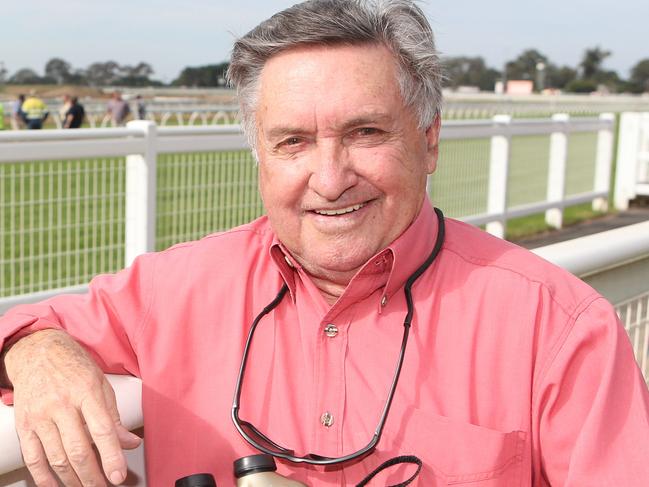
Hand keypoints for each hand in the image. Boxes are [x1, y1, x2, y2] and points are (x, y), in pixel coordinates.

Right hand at [3, 329, 140, 485]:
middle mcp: (61, 404)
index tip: (118, 475)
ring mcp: (40, 415)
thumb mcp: (101, 384)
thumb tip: (130, 442)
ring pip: (56, 458)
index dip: (112, 456)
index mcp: (85, 391)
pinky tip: (56, 485)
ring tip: (86, 486)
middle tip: (104, 485)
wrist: (38, 352)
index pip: (102, 430)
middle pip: (78, 449)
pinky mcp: (24, 425)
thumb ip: (114, 417)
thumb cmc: (73, 366)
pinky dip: (45, 478)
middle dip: (93, 475)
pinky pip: (33, 458)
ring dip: (73, 480)